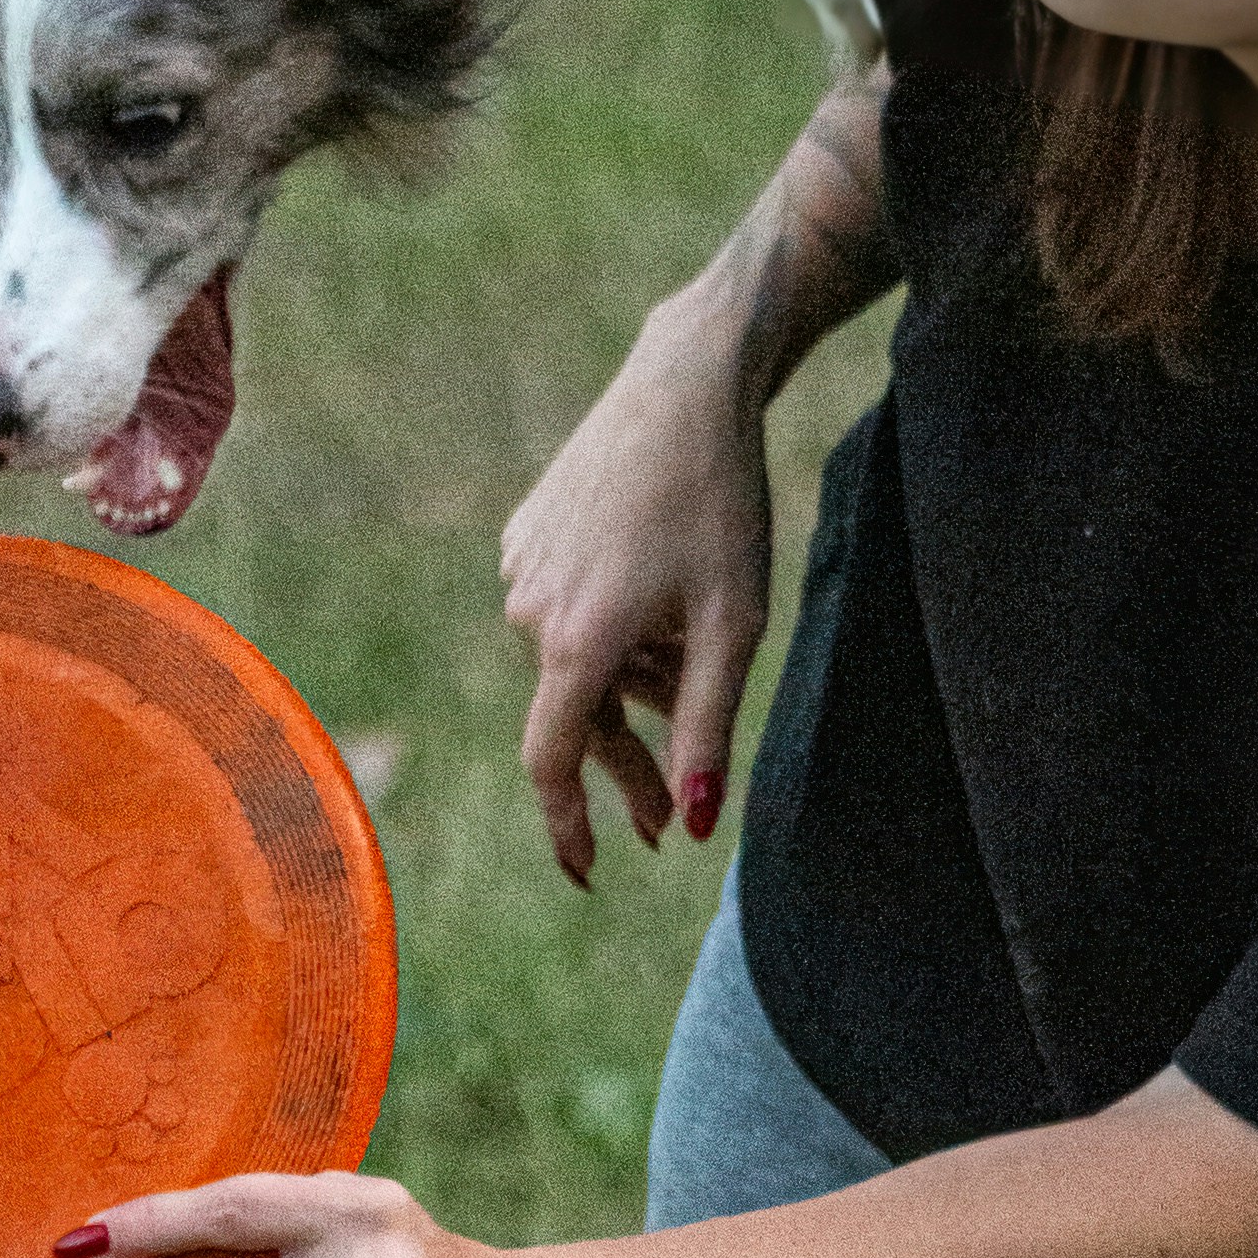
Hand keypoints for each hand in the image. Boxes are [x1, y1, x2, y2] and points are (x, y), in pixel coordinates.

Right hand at [499, 75, 893, 883]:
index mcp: (576, 641)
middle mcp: (531, 611)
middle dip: (625, 767)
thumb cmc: (722, 506)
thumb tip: (696, 828)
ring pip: (575, 662)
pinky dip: (611, 630)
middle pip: (575, 716)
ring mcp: (523, 569)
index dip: (568, 825)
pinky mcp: (528, 533)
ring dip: (628, 686)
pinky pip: (567, 611)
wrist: (686, 384)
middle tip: (669, 822)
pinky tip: (659, 596)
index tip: (588, 872)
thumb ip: (706, 731)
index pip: (554, 760)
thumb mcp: (733, 627)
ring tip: (691, 661)